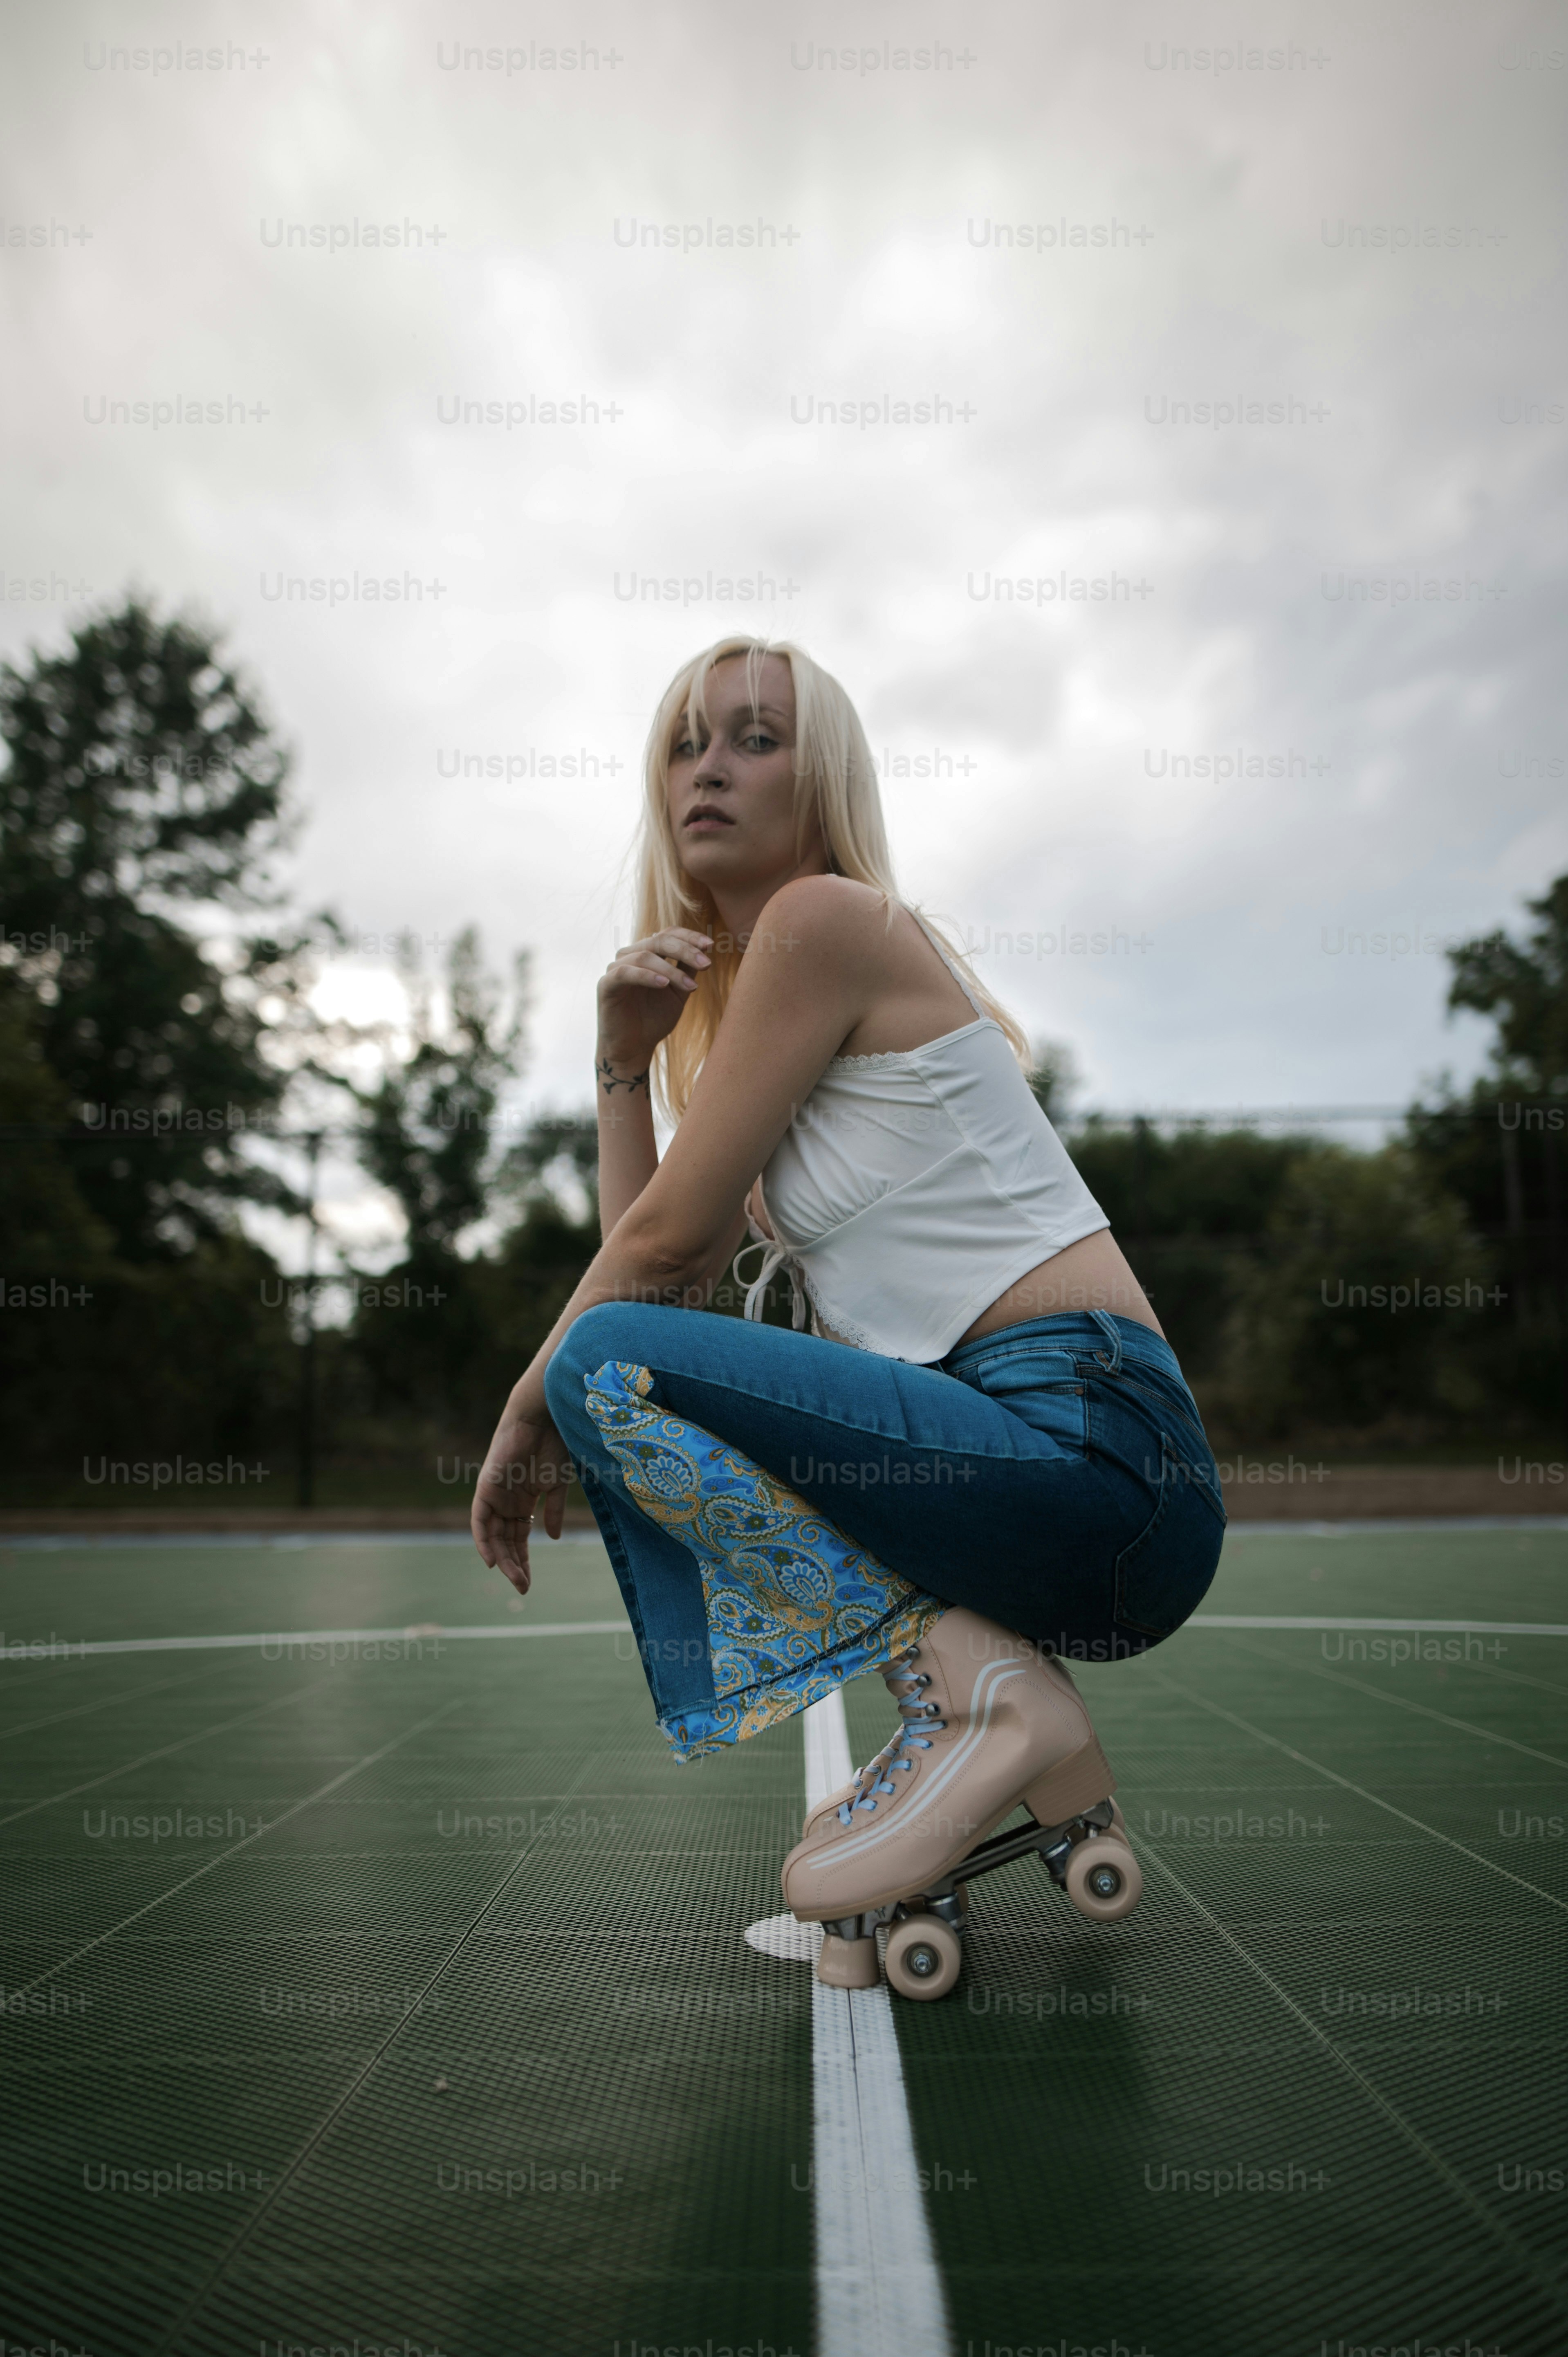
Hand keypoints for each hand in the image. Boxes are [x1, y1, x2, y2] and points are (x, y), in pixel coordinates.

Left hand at [470, 1409, 574, 1593]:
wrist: (544, 1416)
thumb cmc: (554, 1443)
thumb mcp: (558, 1485)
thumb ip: (554, 1510)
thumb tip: (554, 1537)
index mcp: (524, 1501)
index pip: (519, 1538)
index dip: (522, 1560)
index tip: (528, 1583)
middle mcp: (507, 1501)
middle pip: (505, 1541)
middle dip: (514, 1565)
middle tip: (523, 1588)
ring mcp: (496, 1494)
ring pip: (494, 1536)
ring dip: (503, 1559)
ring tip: (515, 1579)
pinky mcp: (486, 1486)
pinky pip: (479, 1520)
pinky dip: (483, 1541)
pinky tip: (492, 1561)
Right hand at [596, 927, 711, 1081]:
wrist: (634, 1048)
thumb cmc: (654, 1019)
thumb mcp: (678, 992)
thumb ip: (687, 970)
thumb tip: (705, 947)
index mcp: (646, 954)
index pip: (667, 934)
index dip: (689, 936)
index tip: (711, 946)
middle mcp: (629, 956)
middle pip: (658, 940)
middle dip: (686, 951)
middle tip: (706, 965)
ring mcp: (616, 968)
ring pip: (645, 956)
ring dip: (672, 970)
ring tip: (691, 987)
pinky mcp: (606, 984)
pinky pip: (626, 972)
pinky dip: (647, 976)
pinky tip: (664, 985)